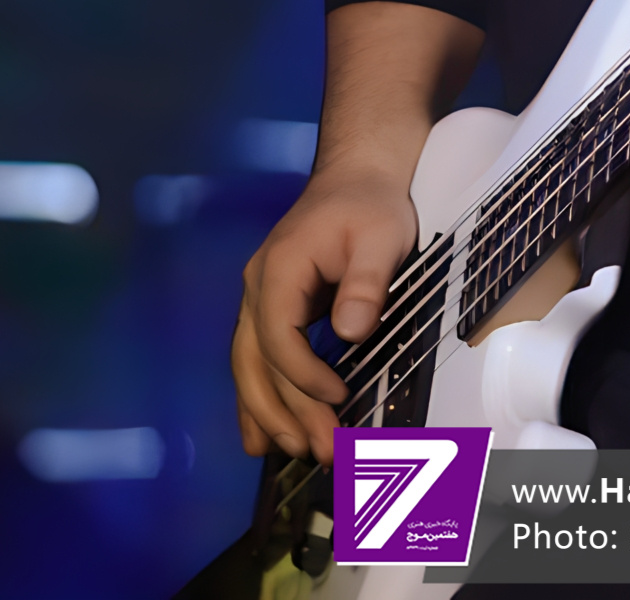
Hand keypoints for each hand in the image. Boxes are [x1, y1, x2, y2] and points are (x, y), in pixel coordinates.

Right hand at [232, 163, 419, 463]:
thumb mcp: (381, 235)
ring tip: (297, 451)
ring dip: (268, 414)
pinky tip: (262, 437)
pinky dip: (256, 400)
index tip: (340, 396)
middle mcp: (257, 287)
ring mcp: (258, 300)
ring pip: (248, 367)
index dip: (304, 375)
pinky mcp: (270, 310)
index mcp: (279, 268)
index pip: (279, 336)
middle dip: (286, 411)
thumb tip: (349, 332)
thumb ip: (365, 283)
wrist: (356, 176)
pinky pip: (255, 361)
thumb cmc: (370, 204)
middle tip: (323, 449)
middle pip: (257, 361)